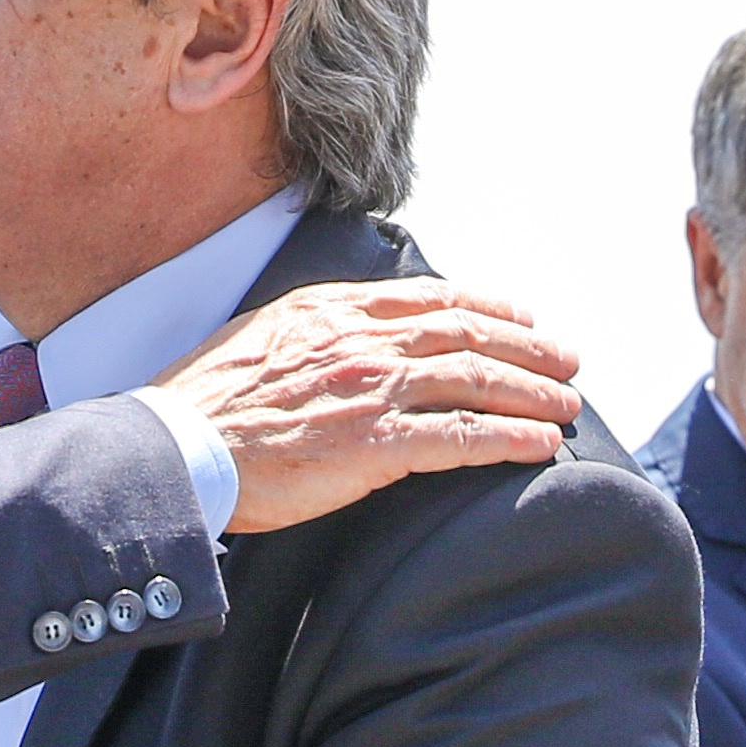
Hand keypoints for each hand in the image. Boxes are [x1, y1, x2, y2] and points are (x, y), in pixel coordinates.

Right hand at [156, 278, 583, 533]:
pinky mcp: (376, 444)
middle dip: (526, 345)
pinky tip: (541, 444)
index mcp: (329, 311)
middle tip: (566, 358)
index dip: (485, 304)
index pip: (427, 298)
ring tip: (568, 403)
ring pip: (475, 378)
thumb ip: (310, 333)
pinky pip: (463, 437)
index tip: (519, 314)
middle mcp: (359, 340)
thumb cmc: (202, 406)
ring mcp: (371, 389)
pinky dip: (510, 437)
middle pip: (465, 332)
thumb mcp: (257, 339)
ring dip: (532, 390)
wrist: (177, 449)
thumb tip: (338, 338)